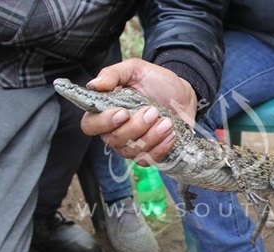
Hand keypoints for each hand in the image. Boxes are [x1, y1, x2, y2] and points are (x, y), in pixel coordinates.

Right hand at [80, 58, 197, 164]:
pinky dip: (161, 148)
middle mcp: (114, 131)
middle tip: (153, 111)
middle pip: (113, 140)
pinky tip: (171, 134)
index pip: (90, 125)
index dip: (103, 123)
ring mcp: (131, 145)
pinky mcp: (149, 153)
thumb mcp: (135, 70)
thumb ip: (113, 74)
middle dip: (135, 127)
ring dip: (151, 137)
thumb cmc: (156, 82)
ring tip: (167, 122)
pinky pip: (148, 160)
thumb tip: (93, 85)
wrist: (183, 95)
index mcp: (105, 111)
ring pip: (131, 151)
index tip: (123, 112)